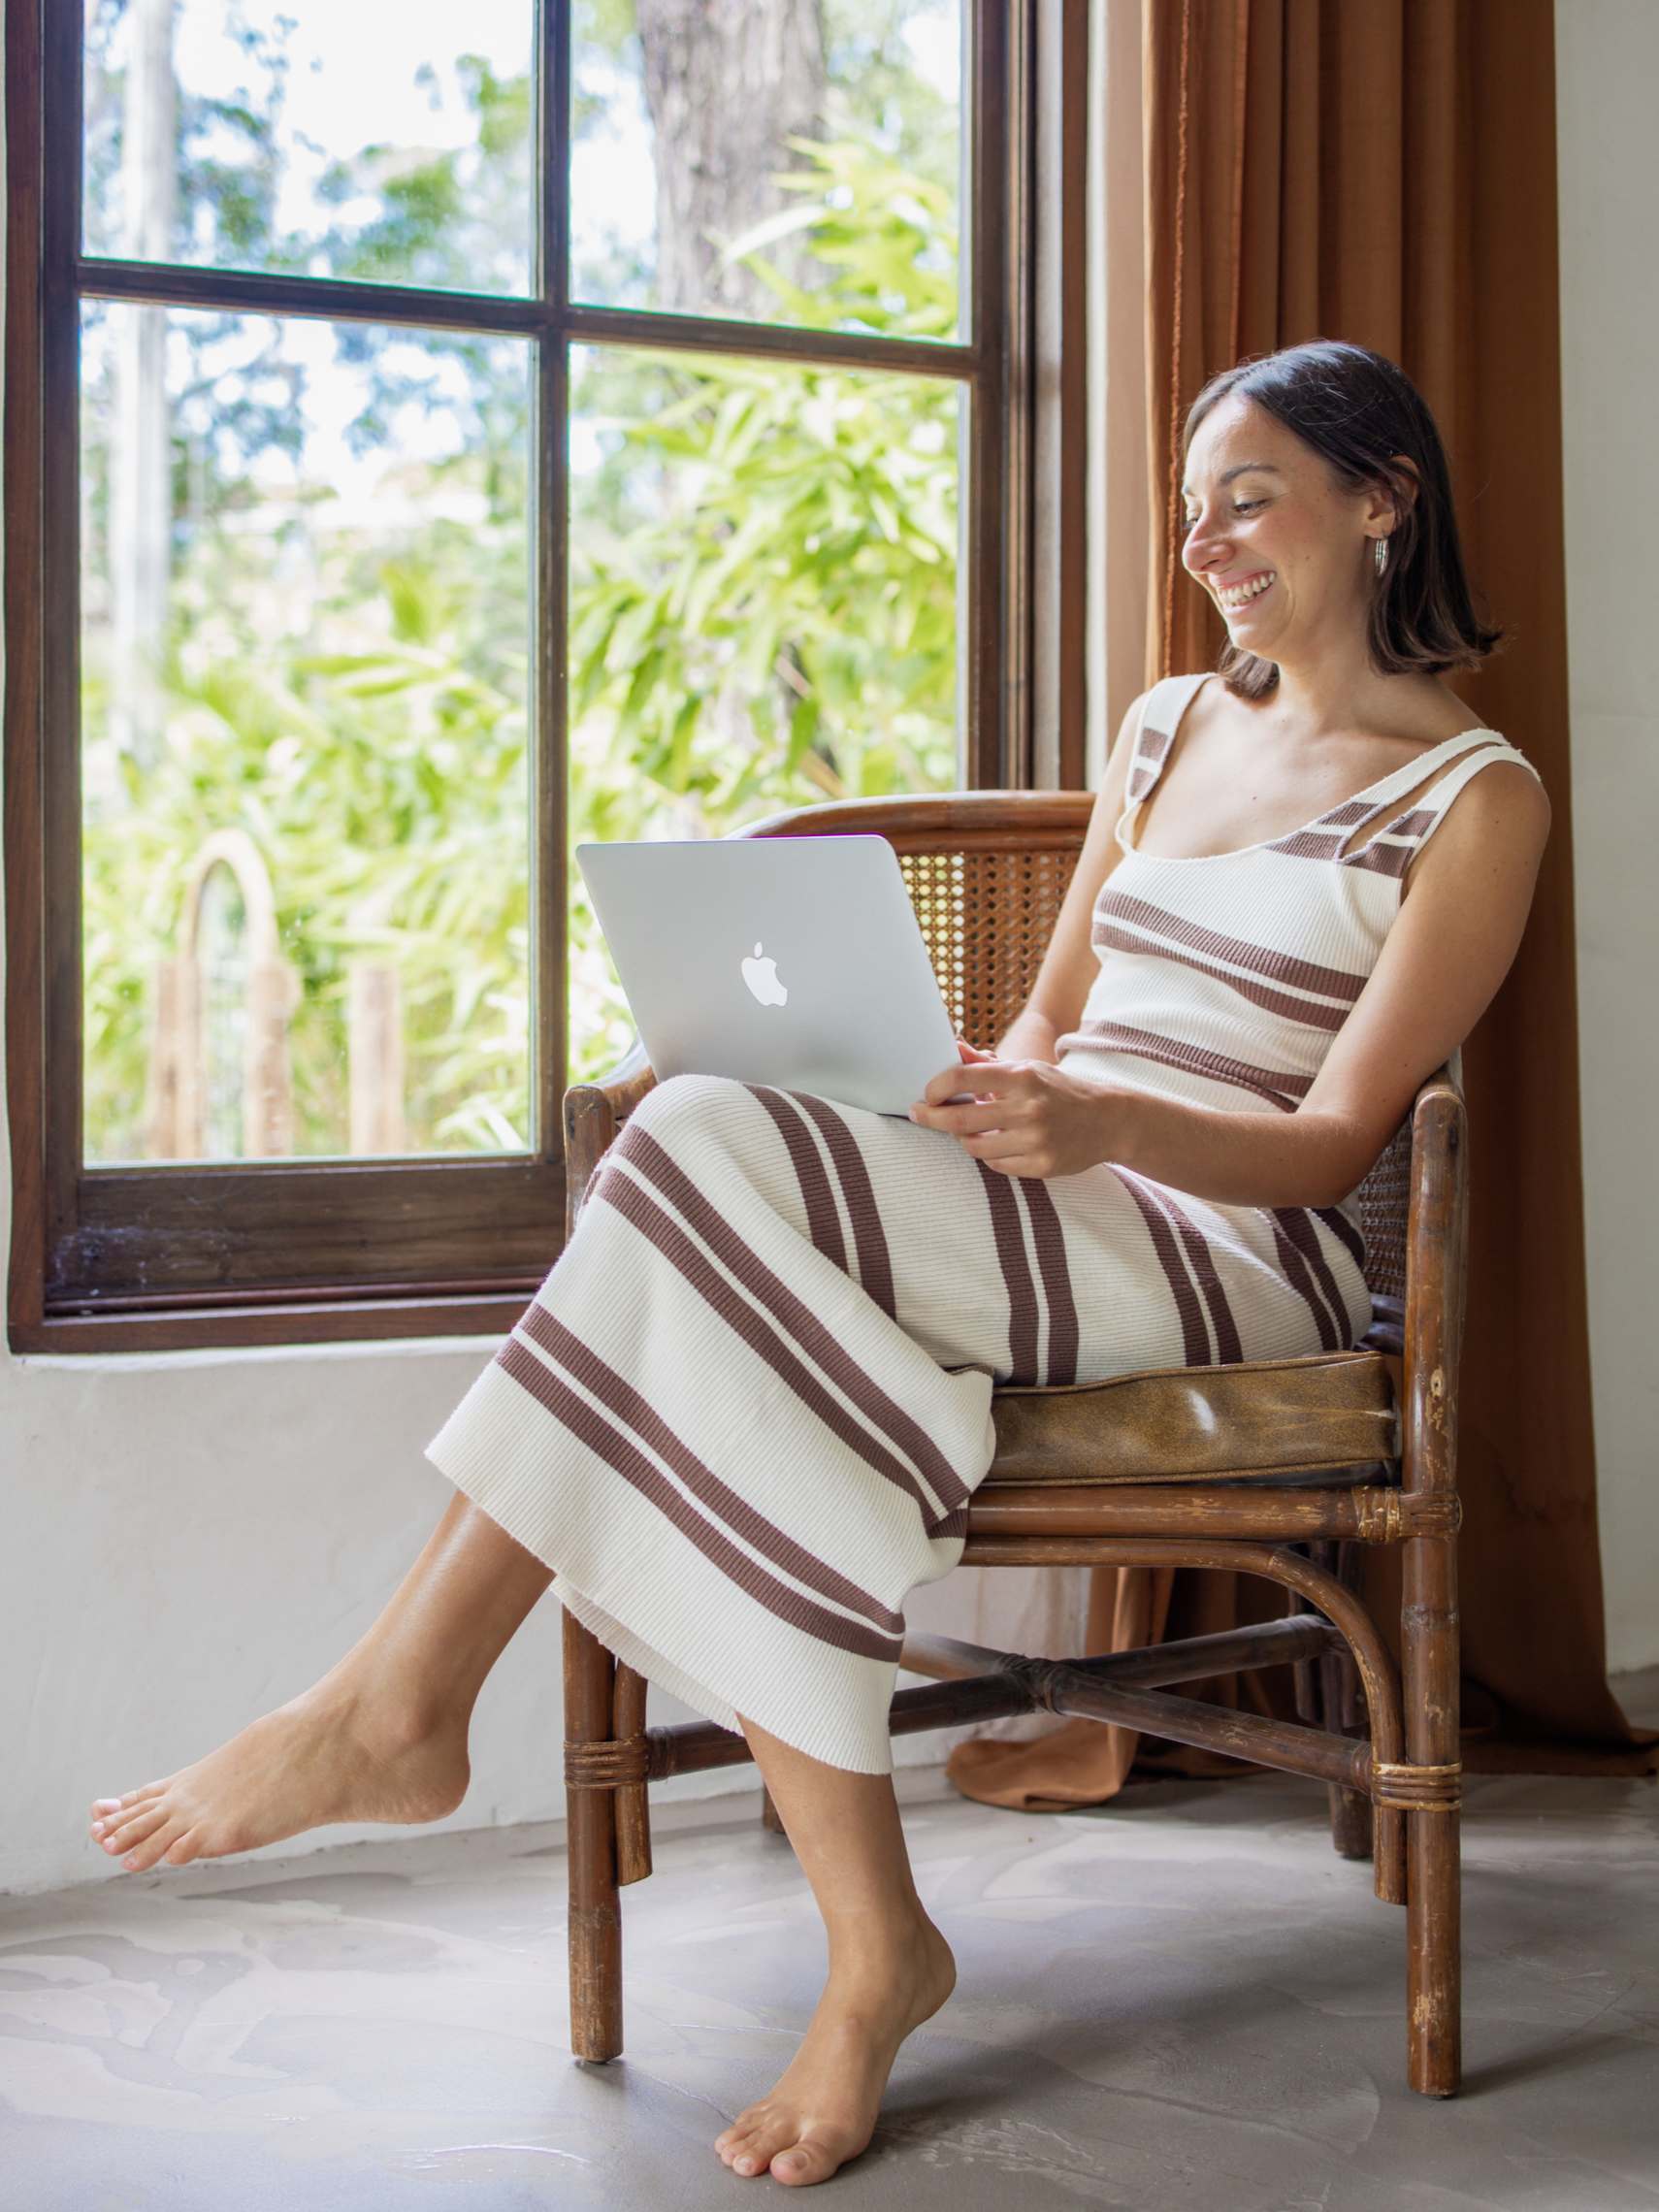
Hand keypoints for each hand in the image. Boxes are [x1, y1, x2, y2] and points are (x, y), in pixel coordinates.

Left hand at [910, 1050, 1123, 1178]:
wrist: (1109, 1120)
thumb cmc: (1060, 1091)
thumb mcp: (1028, 1070)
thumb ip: (987, 1065)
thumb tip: (952, 1048)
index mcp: (1021, 1077)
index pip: (962, 1078)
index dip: (935, 1087)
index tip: (927, 1093)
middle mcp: (1028, 1108)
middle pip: (958, 1119)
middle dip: (930, 1117)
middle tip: (919, 1114)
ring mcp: (1036, 1140)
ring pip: (974, 1146)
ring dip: (963, 1137)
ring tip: (968, 1129)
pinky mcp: (1042, 1166)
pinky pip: (996, 1165)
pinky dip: (990, 1155)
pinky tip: (997, 1143)